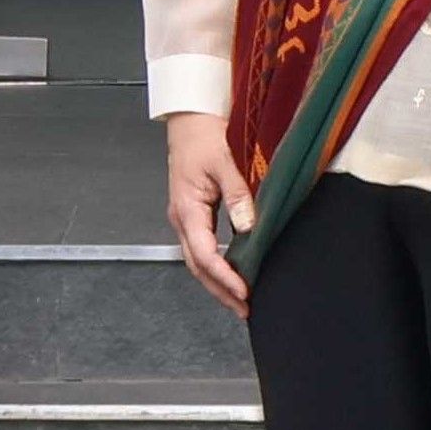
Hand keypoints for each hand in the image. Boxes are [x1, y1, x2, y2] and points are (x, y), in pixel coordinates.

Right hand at [157, 113, 255, 316]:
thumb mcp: (224, 161)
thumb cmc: (203, 135)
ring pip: (199, 260)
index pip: (206, 254)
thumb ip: (238, 194)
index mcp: (186, 209)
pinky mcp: (193, 213)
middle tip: (244, 310)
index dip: (225, 277)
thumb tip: (248, 226)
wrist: (189, 119)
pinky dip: (216, 265)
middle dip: (220, 291)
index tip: (245, 291)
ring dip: (217, 281)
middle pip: (198, 266)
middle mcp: (182, 218)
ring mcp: (186, 217)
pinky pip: (203, 247)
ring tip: (239, 300)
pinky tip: (232, 271)